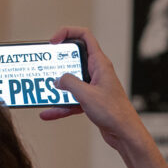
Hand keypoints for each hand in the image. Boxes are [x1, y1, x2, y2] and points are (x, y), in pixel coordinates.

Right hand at [39, 27, 145, 150]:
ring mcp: (93, 87)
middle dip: (57, 63)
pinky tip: (48, 112)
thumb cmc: (114, 113)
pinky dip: (60, 106)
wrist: (125, 133)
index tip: (53, 42)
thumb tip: (58, 79)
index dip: (67, 33)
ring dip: (57, 87)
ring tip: (42, 90)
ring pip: (71, 82)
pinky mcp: (91, 101)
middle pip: (74, 59)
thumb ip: (69, 83)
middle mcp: (97, 72)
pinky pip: (72, 100)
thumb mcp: (87, 94)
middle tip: (45, 66)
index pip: (84, 36)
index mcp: (100, 64)